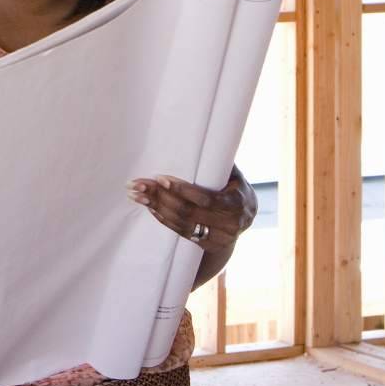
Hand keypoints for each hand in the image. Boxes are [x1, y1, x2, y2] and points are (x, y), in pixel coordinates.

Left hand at [126, 167, 254, 260]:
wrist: (246, 218)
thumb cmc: (236, 189)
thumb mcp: (235, 176)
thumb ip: (221, 163)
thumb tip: (204, 140)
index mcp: (237, 203)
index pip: (205, 199)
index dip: (182, 190)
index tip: (160, 179)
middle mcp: (229, 224)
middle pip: (187, 212)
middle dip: (160, 197)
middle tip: (138, 185)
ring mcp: (219, 237)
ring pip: (181, 223)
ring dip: (157, 208)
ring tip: (137, 195)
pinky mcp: (208, 245)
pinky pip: (181, 232)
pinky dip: (164, 219)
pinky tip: (150, 208)